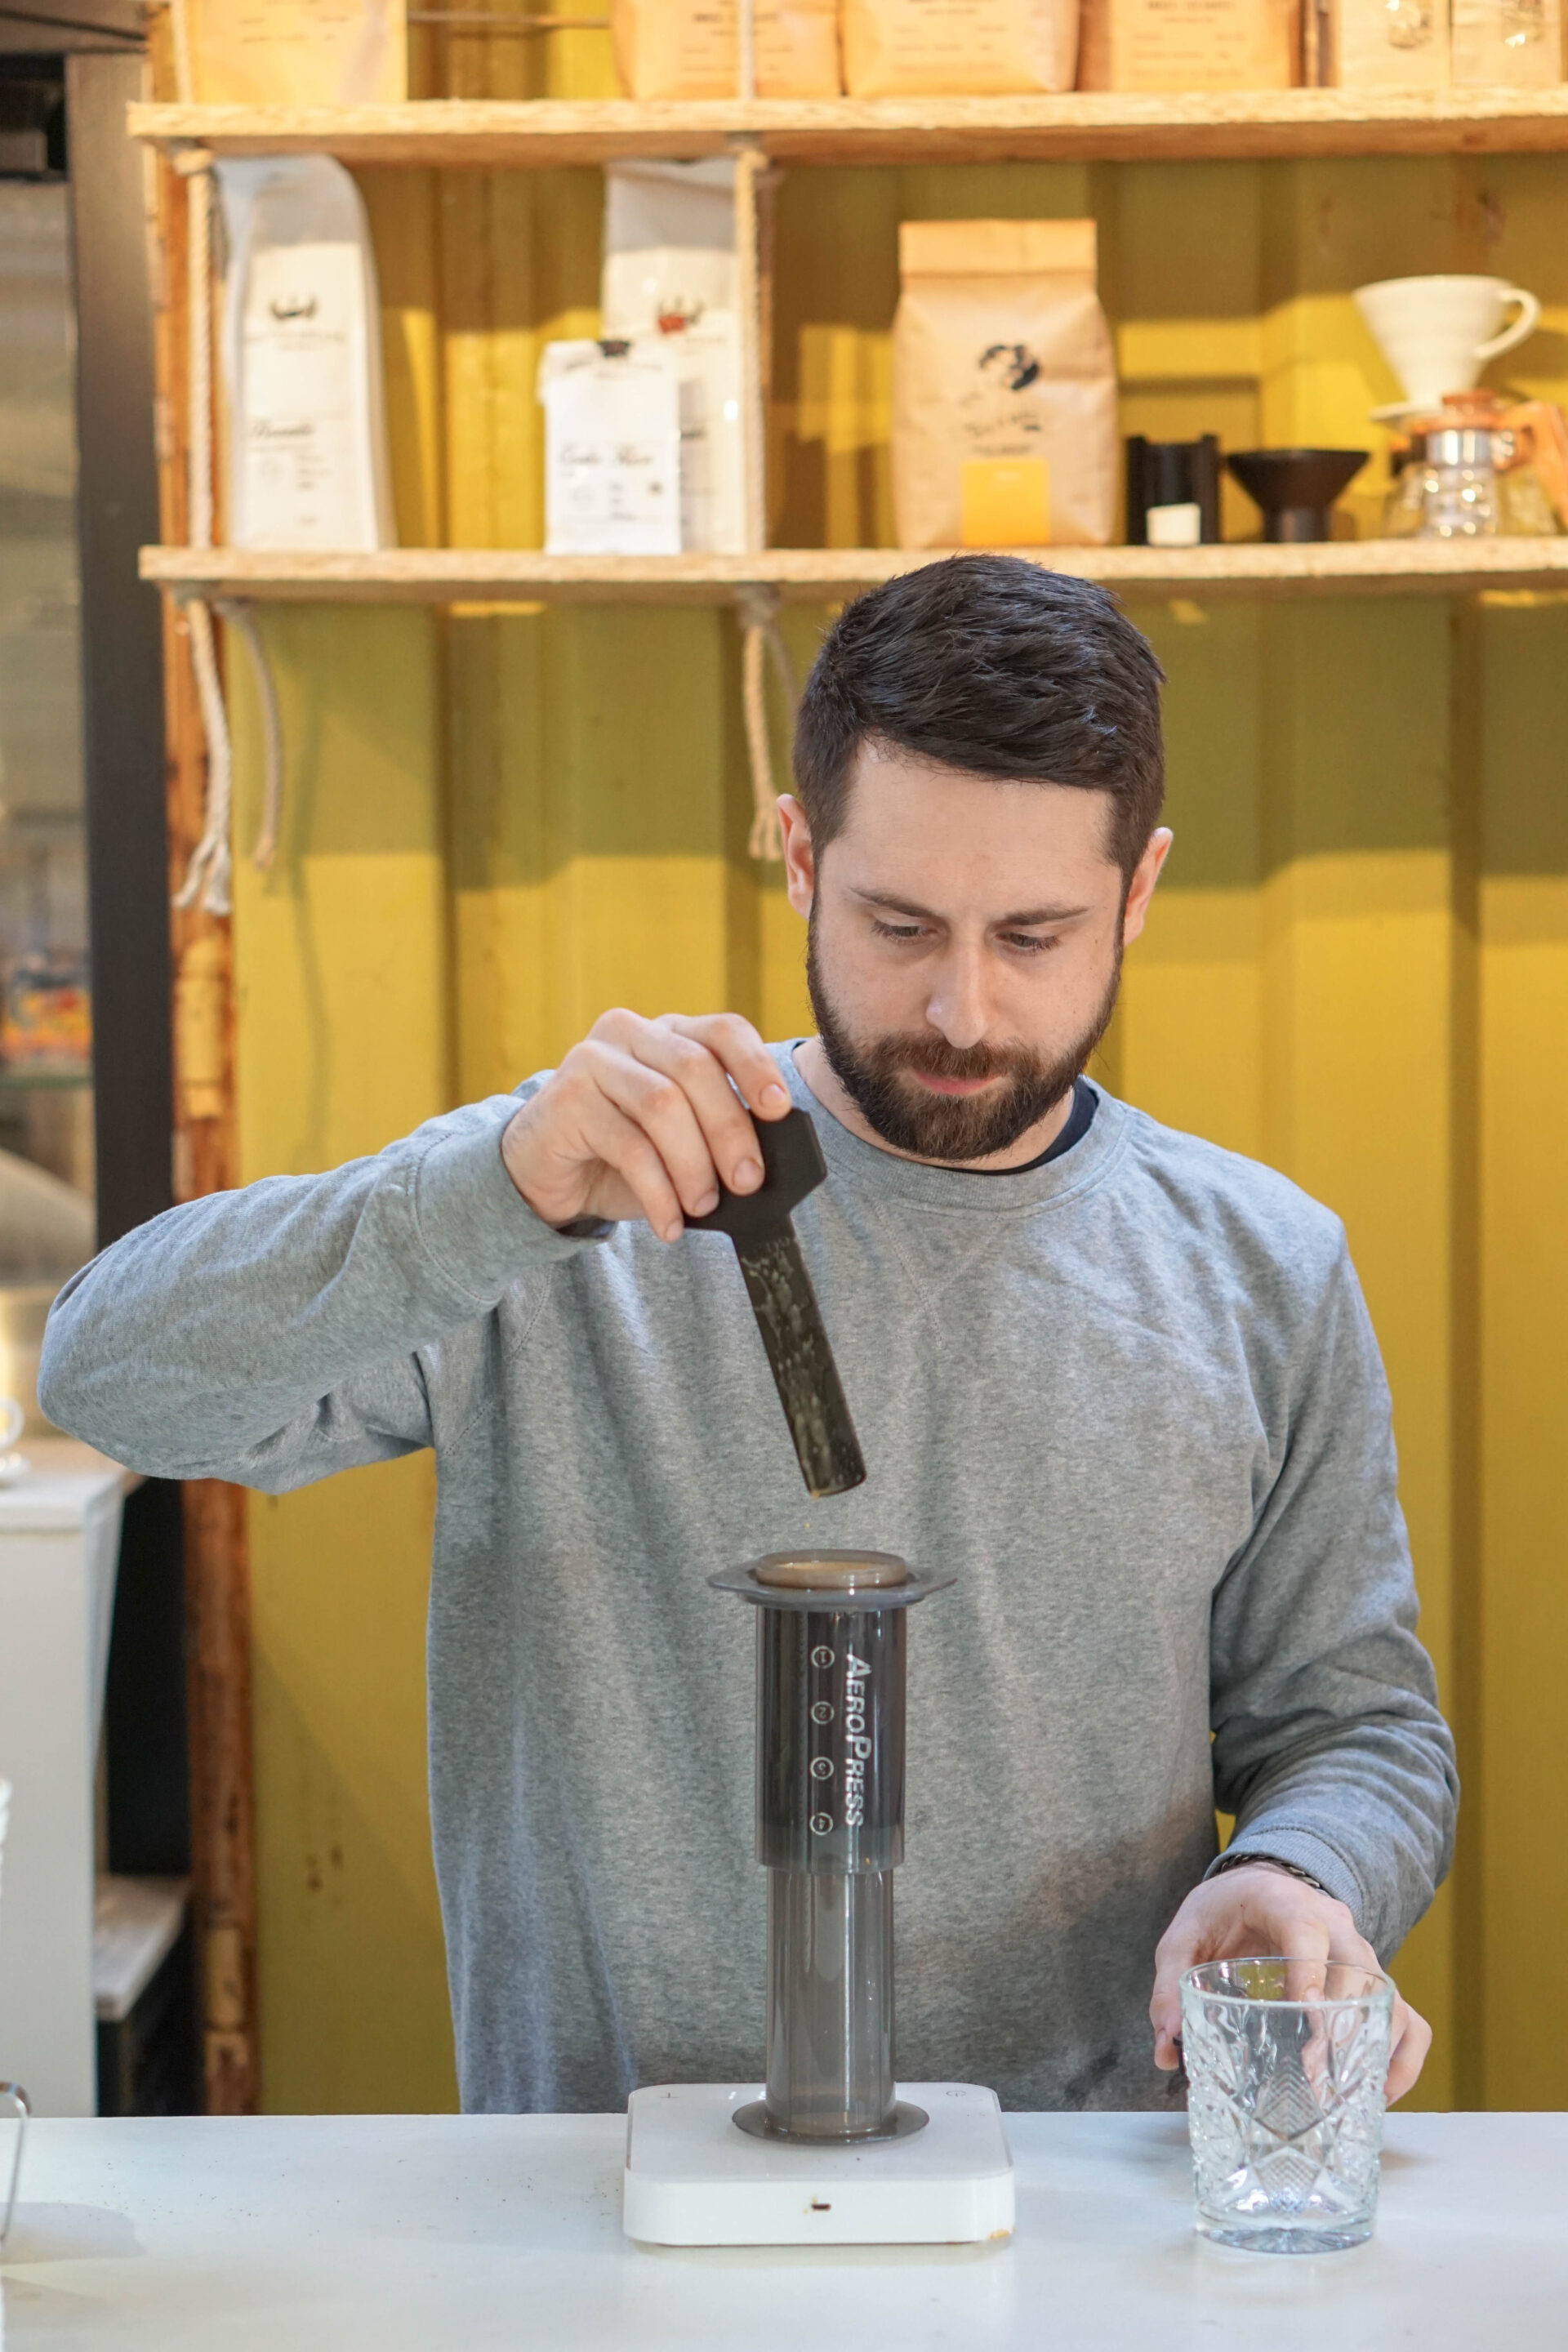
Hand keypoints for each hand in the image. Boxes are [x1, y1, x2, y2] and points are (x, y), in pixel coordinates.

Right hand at [501, 1011, 790, 1240]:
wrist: (543, 1174)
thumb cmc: (619, 1155)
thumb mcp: (677, 1137)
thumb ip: (714, 1133)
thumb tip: (761, 1164)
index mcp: (666, 1032)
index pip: (723, 1031)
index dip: (757, 1066)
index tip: (779, 1110)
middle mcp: (629, 1033)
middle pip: (696, 1068)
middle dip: (730, 1130)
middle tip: (748, 1182)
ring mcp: (593, 1059)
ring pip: (662, 1104)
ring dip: (693, 1165)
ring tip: (702, 1207)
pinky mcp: (567, 1098)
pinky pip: (628, 1146)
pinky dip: (658, 1192)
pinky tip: (668, 1223)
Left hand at [1150, 1861, 1431, 2103]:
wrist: (1255, 1888)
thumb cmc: (1220, 1913)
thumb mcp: (1184, 1938)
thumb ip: (1171, 1987)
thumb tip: (1168, 2050)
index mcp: (1283, 1901)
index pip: (1305, 1930)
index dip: (1311, 1973)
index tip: (1307, 2020)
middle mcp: (1333, 1922)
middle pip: (1356, 1968)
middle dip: (1341, 2026)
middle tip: (1316, 2078)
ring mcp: (1360, 1950)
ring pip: (1387, 1995)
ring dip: (1375, 2047)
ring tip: (1348, 2096)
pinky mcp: (1372, 1979)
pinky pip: (1407, 2015)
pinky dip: (1403, 2053)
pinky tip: (1380, 2092)